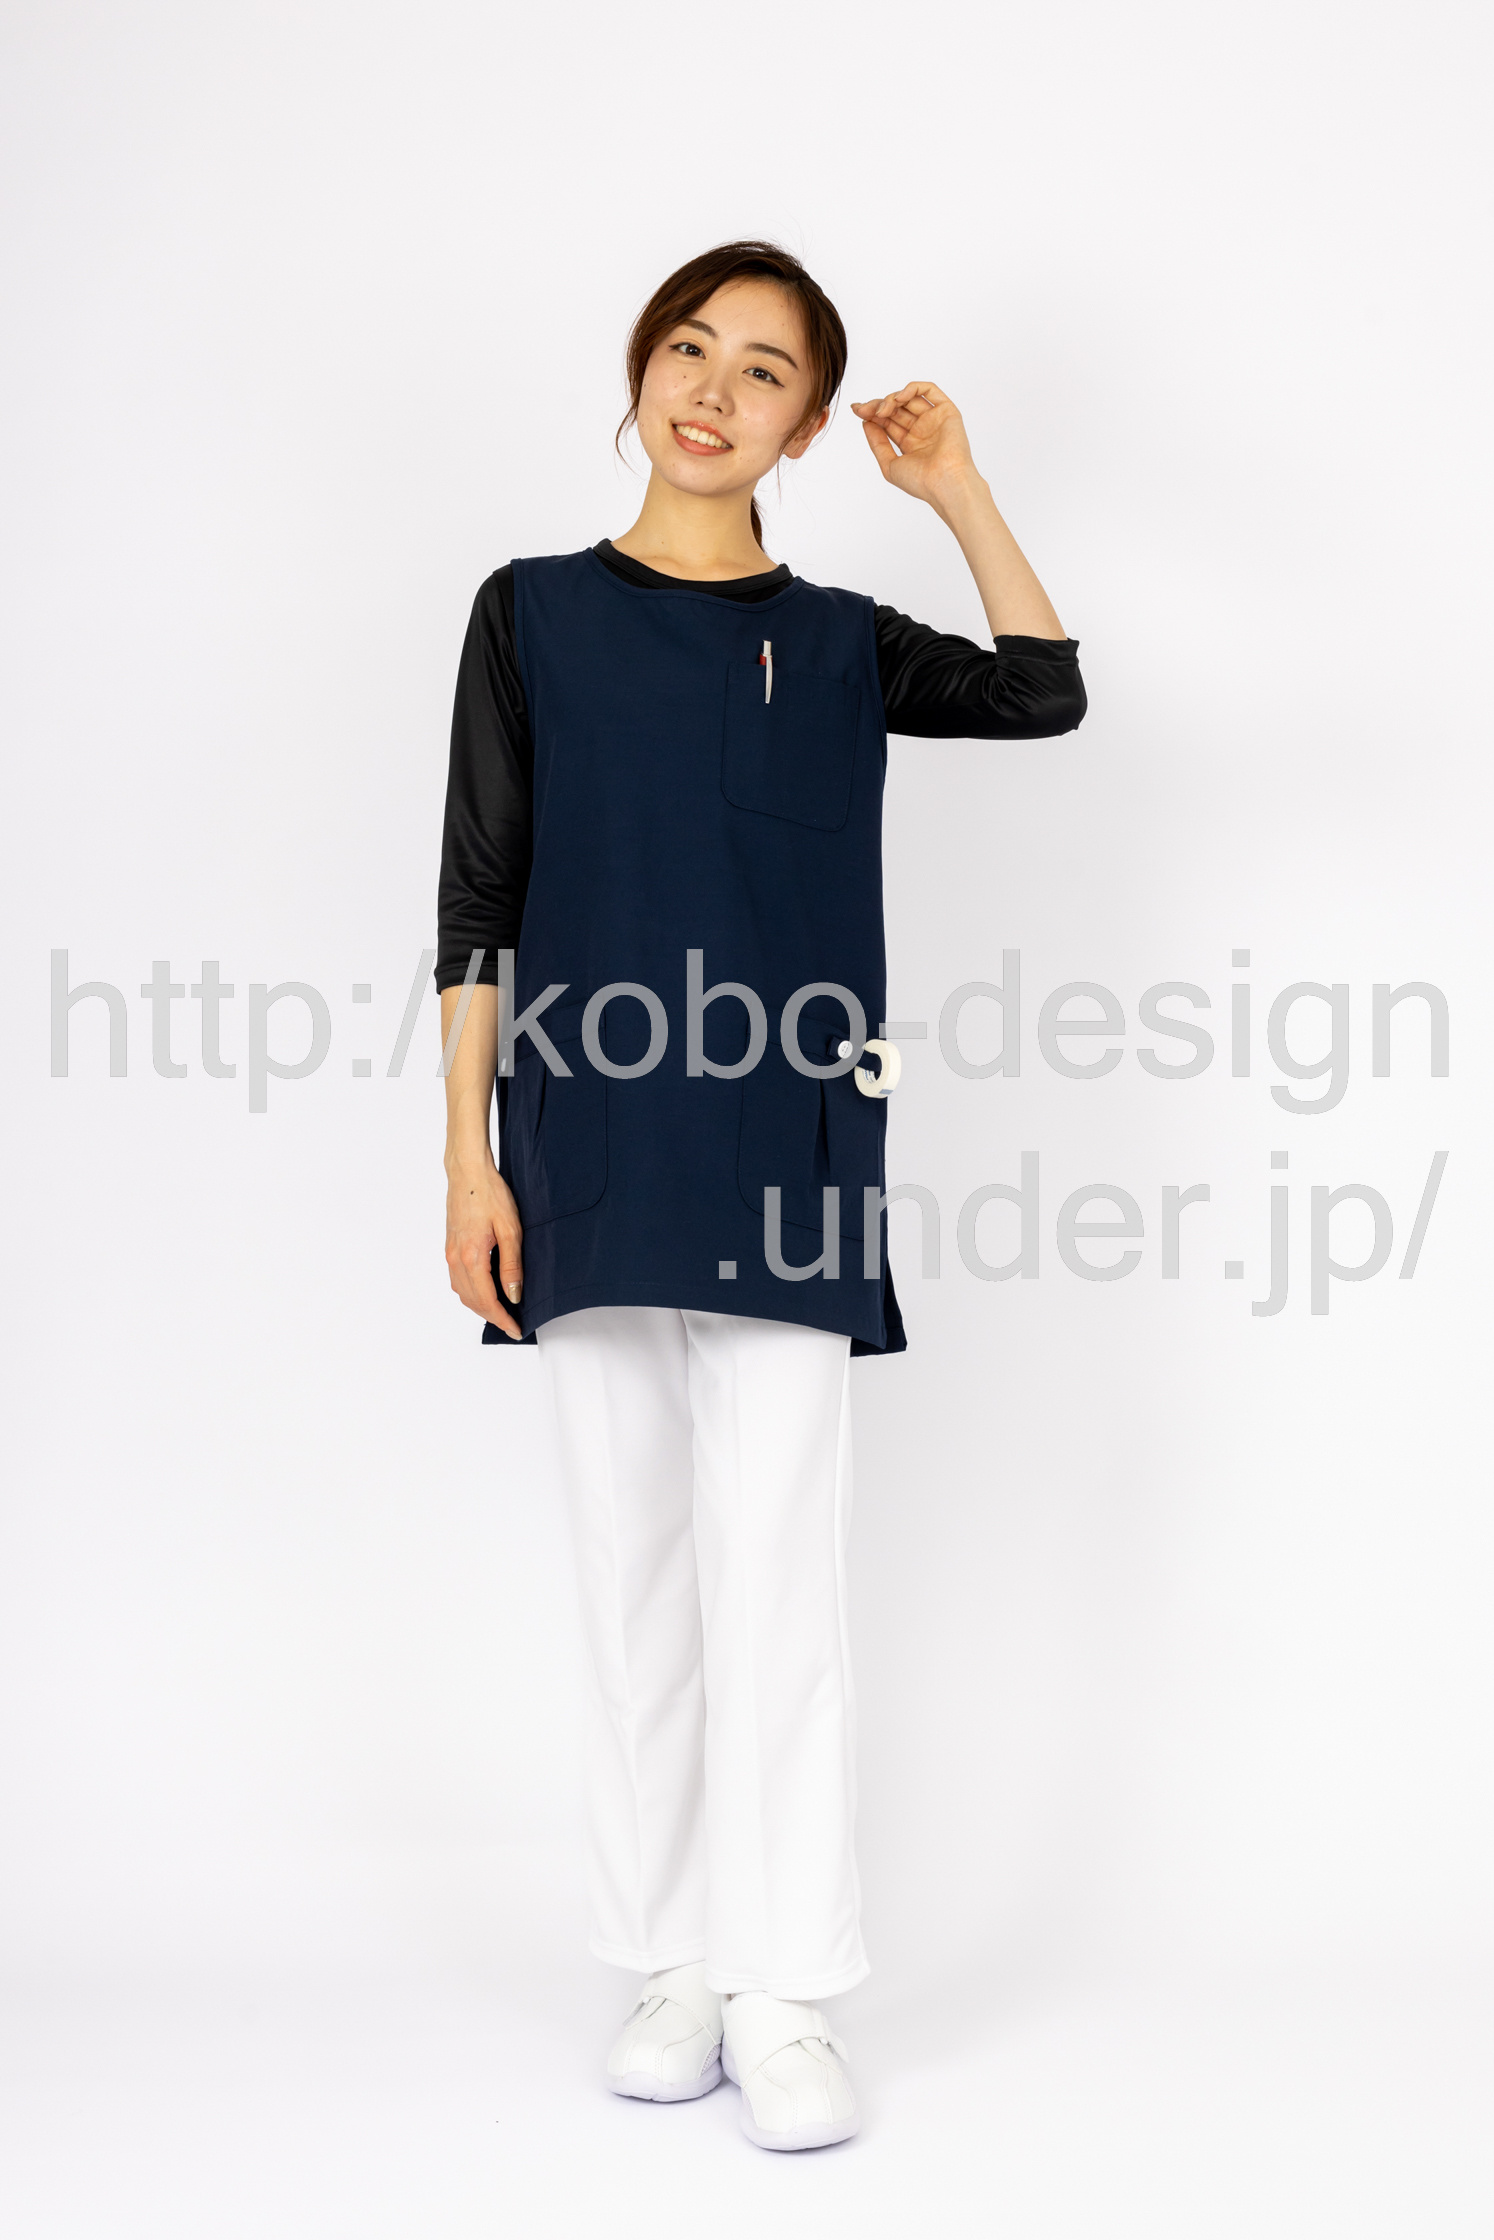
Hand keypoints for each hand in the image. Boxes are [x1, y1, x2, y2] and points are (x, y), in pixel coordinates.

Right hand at [445, 1154, 524, 1337]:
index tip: (516, 1329)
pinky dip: (470, 1293)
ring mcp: (449, 1254)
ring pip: (462, 1293)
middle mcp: (456, 1259)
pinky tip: (484, 1291)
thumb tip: (514, 1295)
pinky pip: (457, 1280)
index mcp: (472, 1257)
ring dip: (480, 1307)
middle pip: (473, 1301)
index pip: (487, 1301)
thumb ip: (512, 1266)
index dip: (503, 1319)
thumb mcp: (511, 1230)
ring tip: (501, 1312)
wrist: (468, 1173)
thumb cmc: (490, 1195)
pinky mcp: (449, 1247)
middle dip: (492, 1317)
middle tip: (512, 1324)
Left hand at [851, 382, 980, 511]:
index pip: (888, 421)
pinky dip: (912, 389)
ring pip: (909, 398)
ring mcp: (934, 420)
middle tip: (865, 409)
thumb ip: (877, 443)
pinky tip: (899, 399)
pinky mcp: (946, 411)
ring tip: (882, 409)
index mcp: (910, 443)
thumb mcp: (889, 464)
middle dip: (878, 405)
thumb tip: (866, 423)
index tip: (857, 411)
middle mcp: (922, 430)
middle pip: (896, 408)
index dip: (872, 414)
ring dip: (892, 399)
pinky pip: (929, 390)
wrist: (944, 483)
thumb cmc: (920, 481)